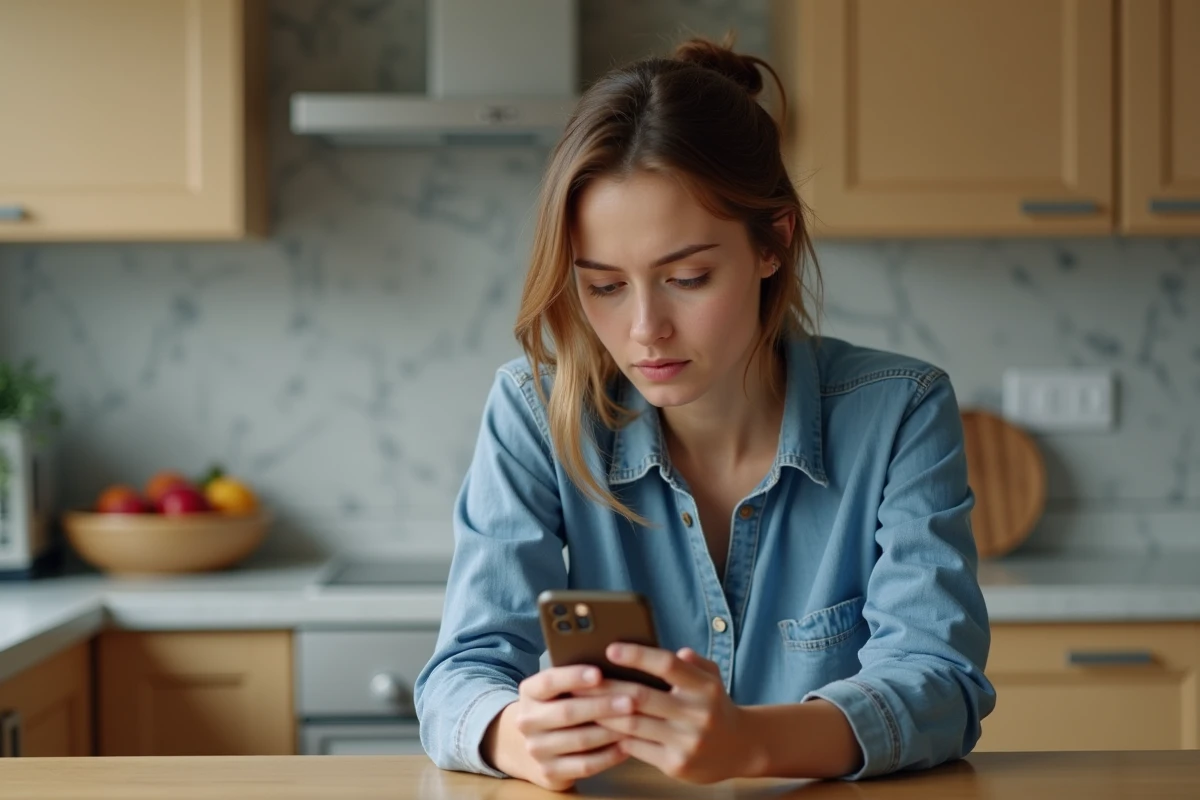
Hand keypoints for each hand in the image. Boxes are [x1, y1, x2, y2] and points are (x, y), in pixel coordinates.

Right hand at [484, 664, 634, 791]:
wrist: (531, 746)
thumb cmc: (557, 706)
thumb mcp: (557, 690)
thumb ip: (576, 679)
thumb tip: (615, 664)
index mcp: (529, 692)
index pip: (549, 681)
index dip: (574, 676)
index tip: (599, 673)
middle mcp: (527, 721)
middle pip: (567, 712)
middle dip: (602, 706)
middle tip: (631, 701)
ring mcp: (536, 749)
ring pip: (579, 740)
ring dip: (610, 732)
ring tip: (635, 723)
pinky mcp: (549, 772)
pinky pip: (584, 765)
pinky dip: (608, 756)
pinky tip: (627, 747)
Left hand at [589, 644, 762, 783]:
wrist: (741, 748)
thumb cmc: (715, 706)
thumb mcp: (712, 678)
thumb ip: (693, 663)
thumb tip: (677, 651)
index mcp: (704, 687)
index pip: (668, 665)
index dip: (638, 656)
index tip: (611, 648)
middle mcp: (697, 714)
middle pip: (642, 697)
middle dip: (606, 687)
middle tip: (579, 679)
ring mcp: (686, 742)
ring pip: (633, 724)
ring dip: (604, 714)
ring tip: (581, 703)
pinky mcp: (676, 765)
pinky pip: (636, 748)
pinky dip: (615, 736)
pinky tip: (598, 727)